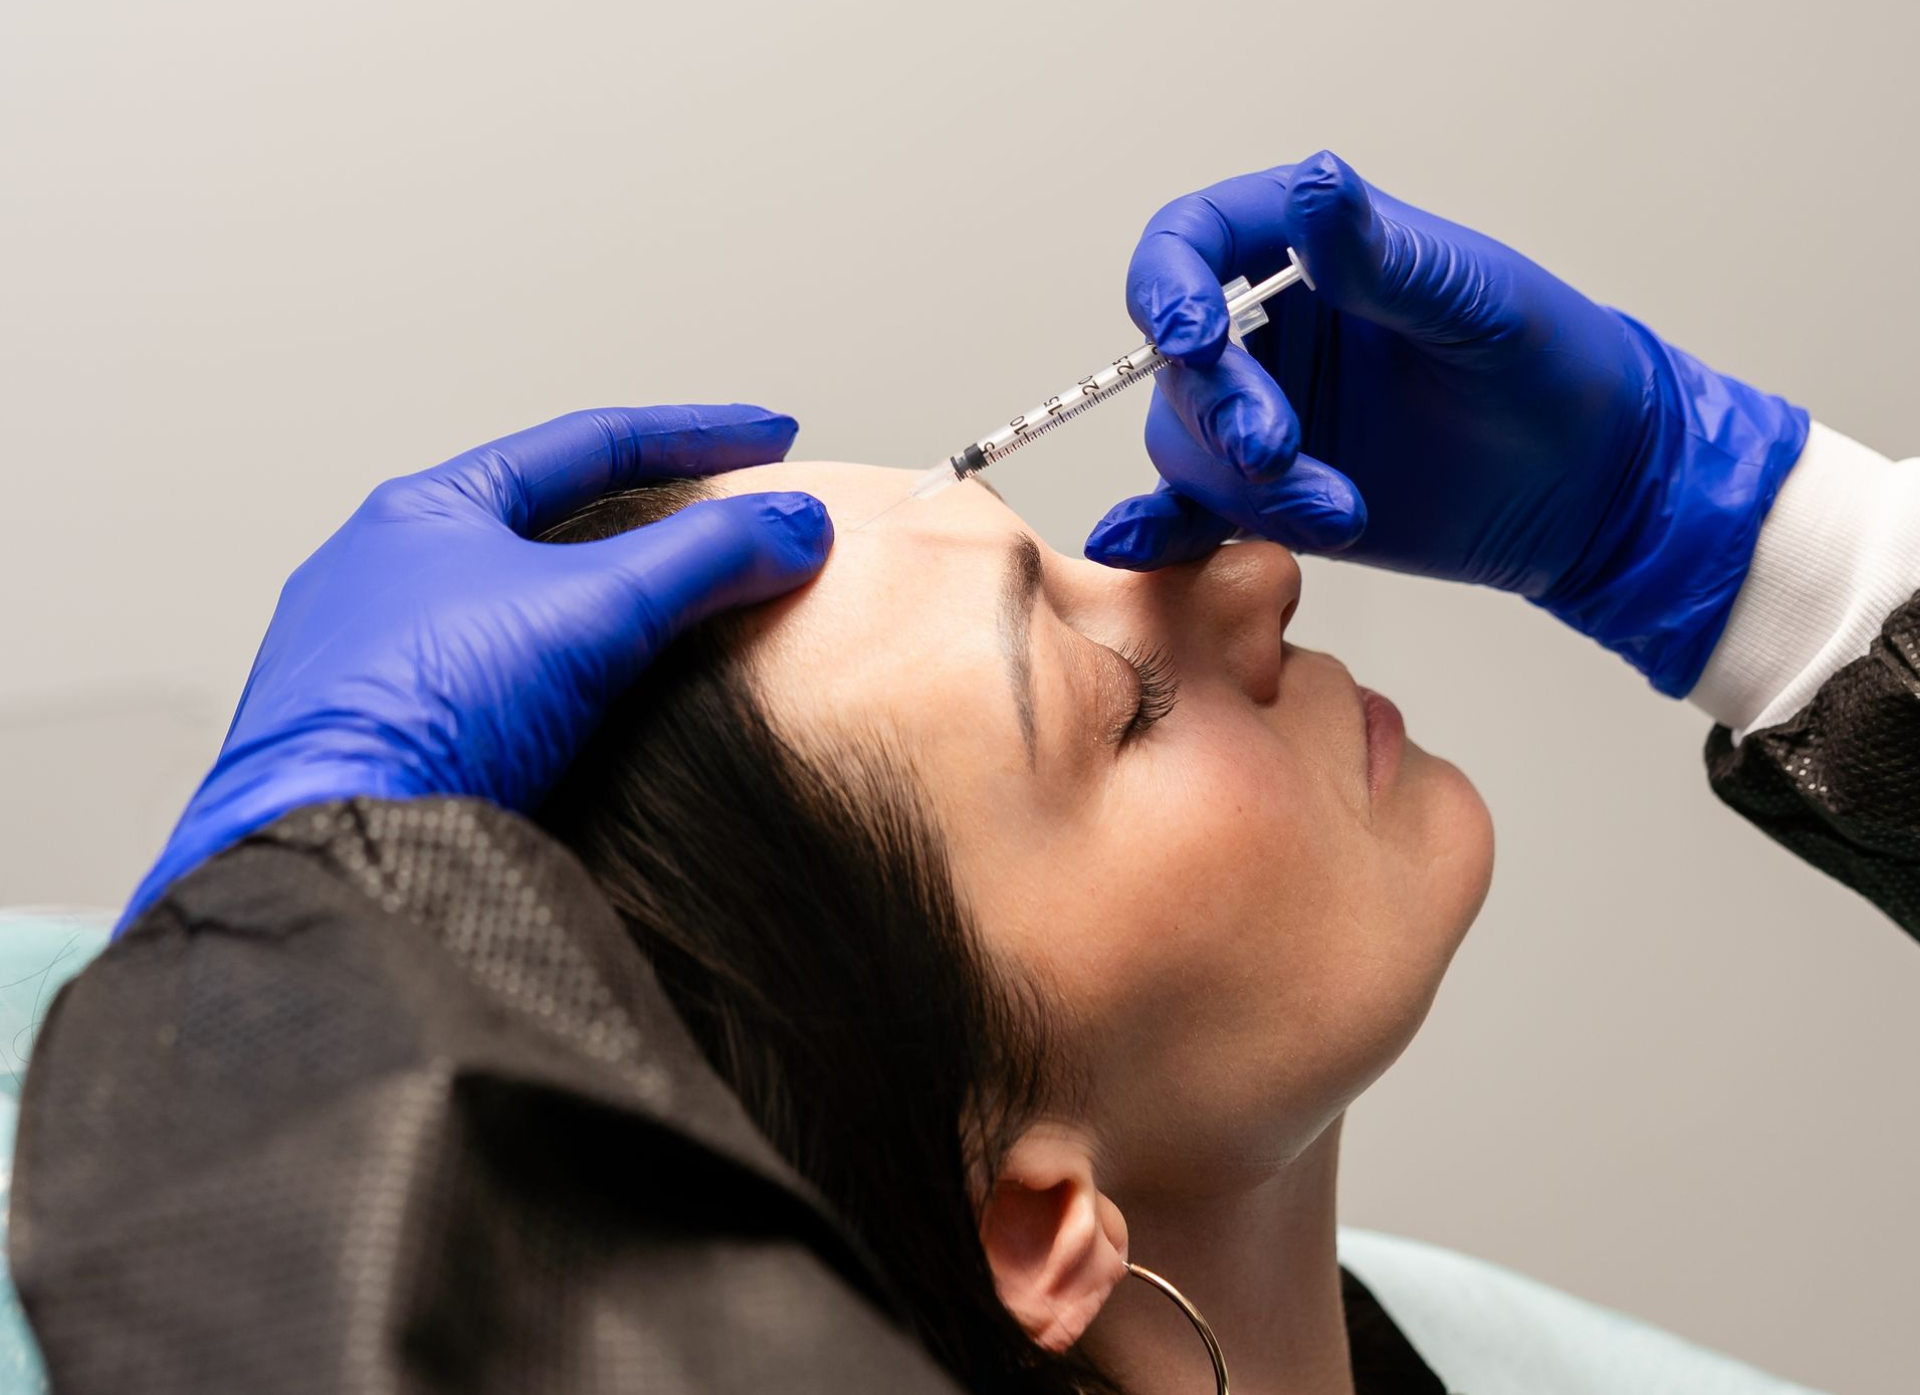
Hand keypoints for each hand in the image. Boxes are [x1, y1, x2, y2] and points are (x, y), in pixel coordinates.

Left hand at [122, 405, 829, 928]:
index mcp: (425, 511)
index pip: (590, 446)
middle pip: (548, 523)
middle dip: (647, 518)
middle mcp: (381, 573)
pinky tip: (590, 714)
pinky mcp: (372, 743)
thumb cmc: (432, 709)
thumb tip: (800, 524)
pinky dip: (556, 678)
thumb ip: (708, 557)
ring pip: (511, 609)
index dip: (697, 435)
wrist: (331, 847)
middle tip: (730, 521)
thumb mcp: (597, 611)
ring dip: (599, 603)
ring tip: (674, 615)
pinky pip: (486, 687)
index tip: (772, 436)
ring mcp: (366, 661)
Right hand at [1087, 150, 1806, 693]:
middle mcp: (1268, 333)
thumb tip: (1314, 189)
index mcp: (1307, 253)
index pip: (1193, 243)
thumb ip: (1384, 259)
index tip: (1193, 334)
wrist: (1590, 486)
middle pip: (1181, 365)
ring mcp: (1264, 418)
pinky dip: (1158, 531)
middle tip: (1281, 451)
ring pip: (1190, 448)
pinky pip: (1188, 515)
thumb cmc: (1552, 370)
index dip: (1169, 285)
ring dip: (1246, 488)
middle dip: (1223, 412)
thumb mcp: (1476, 304)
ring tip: (1339, 511)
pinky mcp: (1268, 501)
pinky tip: (1133, 541)